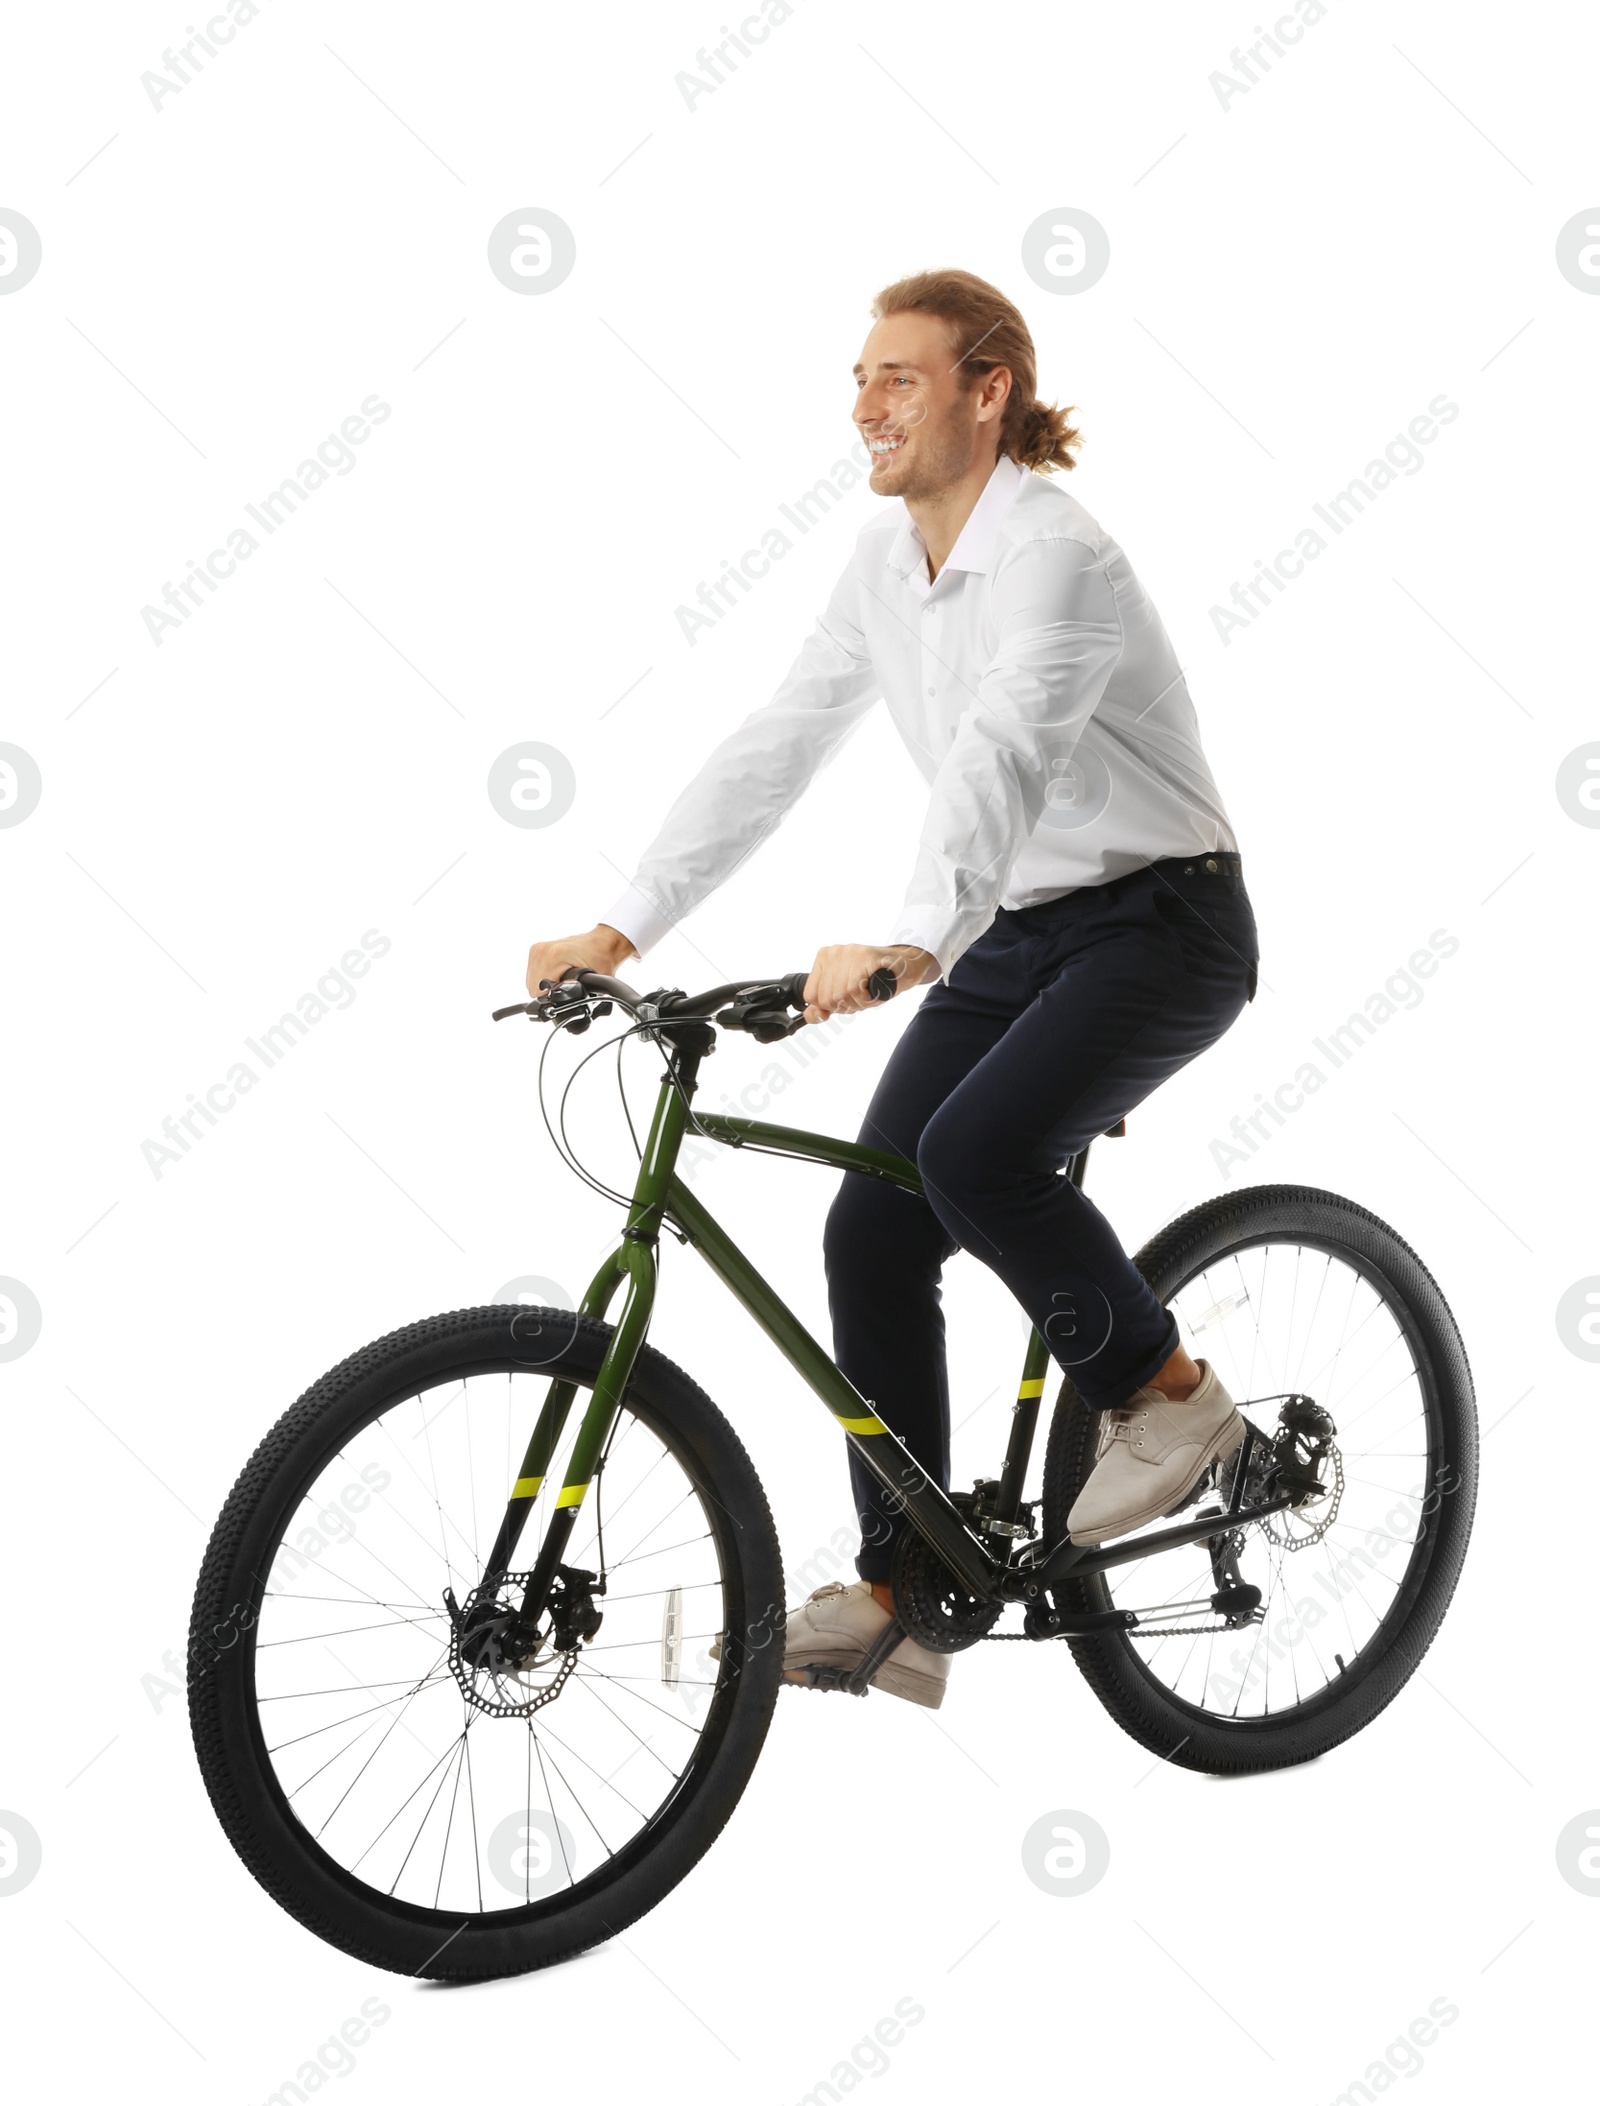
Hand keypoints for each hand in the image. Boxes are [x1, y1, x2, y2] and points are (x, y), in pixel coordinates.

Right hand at [525, 924, 635, 1000]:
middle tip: (566, 986)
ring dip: (544, 986)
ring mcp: (538, 949)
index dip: (551, 1000)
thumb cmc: (602, 958)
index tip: (565, 996)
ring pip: (531, 982)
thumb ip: (578, 997)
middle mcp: (542, 951)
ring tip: (562, 979)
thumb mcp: (594, 983)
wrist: (603, 942)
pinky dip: (543, 978)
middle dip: (548, 993)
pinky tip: (556, 974)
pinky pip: (533, 973)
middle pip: (532, 988)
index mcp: (553, 956)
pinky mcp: (536, 950)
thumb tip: (568, 1010)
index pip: (538, 992)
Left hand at [802, 944, 937, 1023]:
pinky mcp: (865, 955)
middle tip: (862, 994)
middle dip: (846, 1005)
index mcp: (823, 958)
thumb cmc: (874, 981)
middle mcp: (833, 952)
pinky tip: (875, 988)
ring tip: (869, 991)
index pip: (811, 996)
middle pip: (826, 998)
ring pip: (840, 996)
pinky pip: (855, 990)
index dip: (831, 1005)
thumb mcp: (844, 995)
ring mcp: (848, 952)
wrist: (905, 967)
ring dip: (859, 1002)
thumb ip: (824, 1006)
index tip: (847, 997)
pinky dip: (867, 998)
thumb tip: (814, 1014)